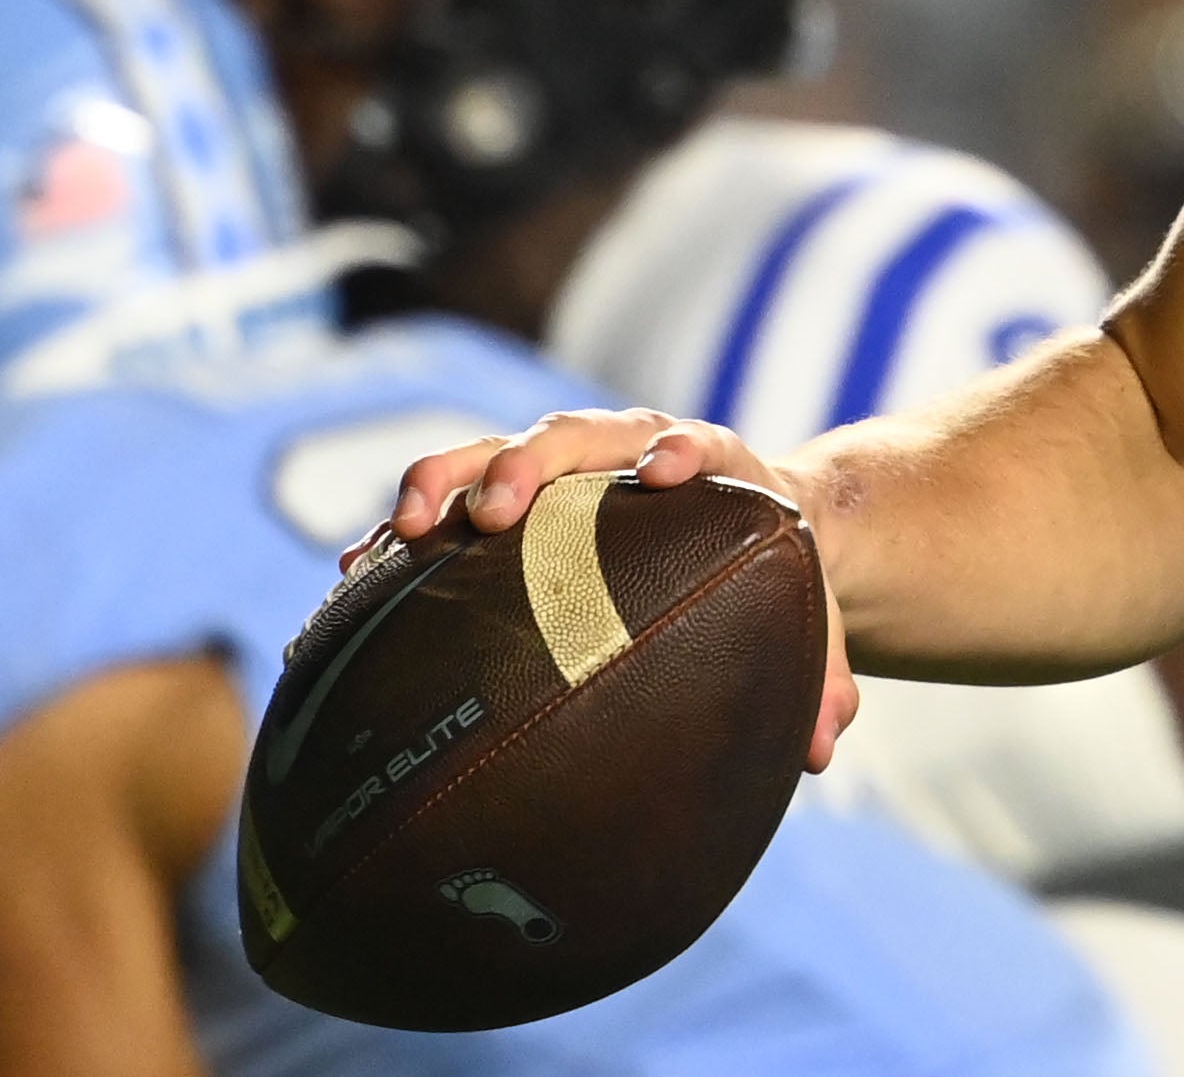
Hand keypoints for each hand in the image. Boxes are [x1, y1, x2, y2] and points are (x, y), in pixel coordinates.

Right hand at [368, 409, 860, 771]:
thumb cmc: (770, 567)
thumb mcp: (808, 612)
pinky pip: (444, 507)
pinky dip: (403, 534)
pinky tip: (355, 575)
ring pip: (491, 453)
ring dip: (445, 481)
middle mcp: (621, 451)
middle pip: (572, 437)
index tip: (663, 469)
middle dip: (531, 463)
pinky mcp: (506, 503)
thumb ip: (823, 673)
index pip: (689, 442)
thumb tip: (828, 747)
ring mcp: (557, 470)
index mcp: (707, 461)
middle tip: (494, 508)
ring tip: (402, 528)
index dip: (675, 451)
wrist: (741, 516)